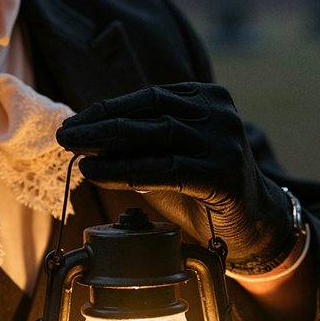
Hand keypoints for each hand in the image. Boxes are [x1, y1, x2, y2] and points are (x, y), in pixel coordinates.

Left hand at [56, 83, 296, 273]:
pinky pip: (165, 170)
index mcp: (207, 97)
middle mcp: (218, 114)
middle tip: (65, 135)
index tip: (73, 122)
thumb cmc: (200, 184)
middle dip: (101, 124)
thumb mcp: (169, 152)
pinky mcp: (223, 175)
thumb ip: (138, 140)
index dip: (107, 109)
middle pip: (150, 112)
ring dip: (108, 145)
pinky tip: (96, 173)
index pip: (148, 97)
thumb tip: (84, 133)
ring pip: (155, 137)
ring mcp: (225, 142)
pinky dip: (125, 171)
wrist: (253, 223)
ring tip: (76, 153)